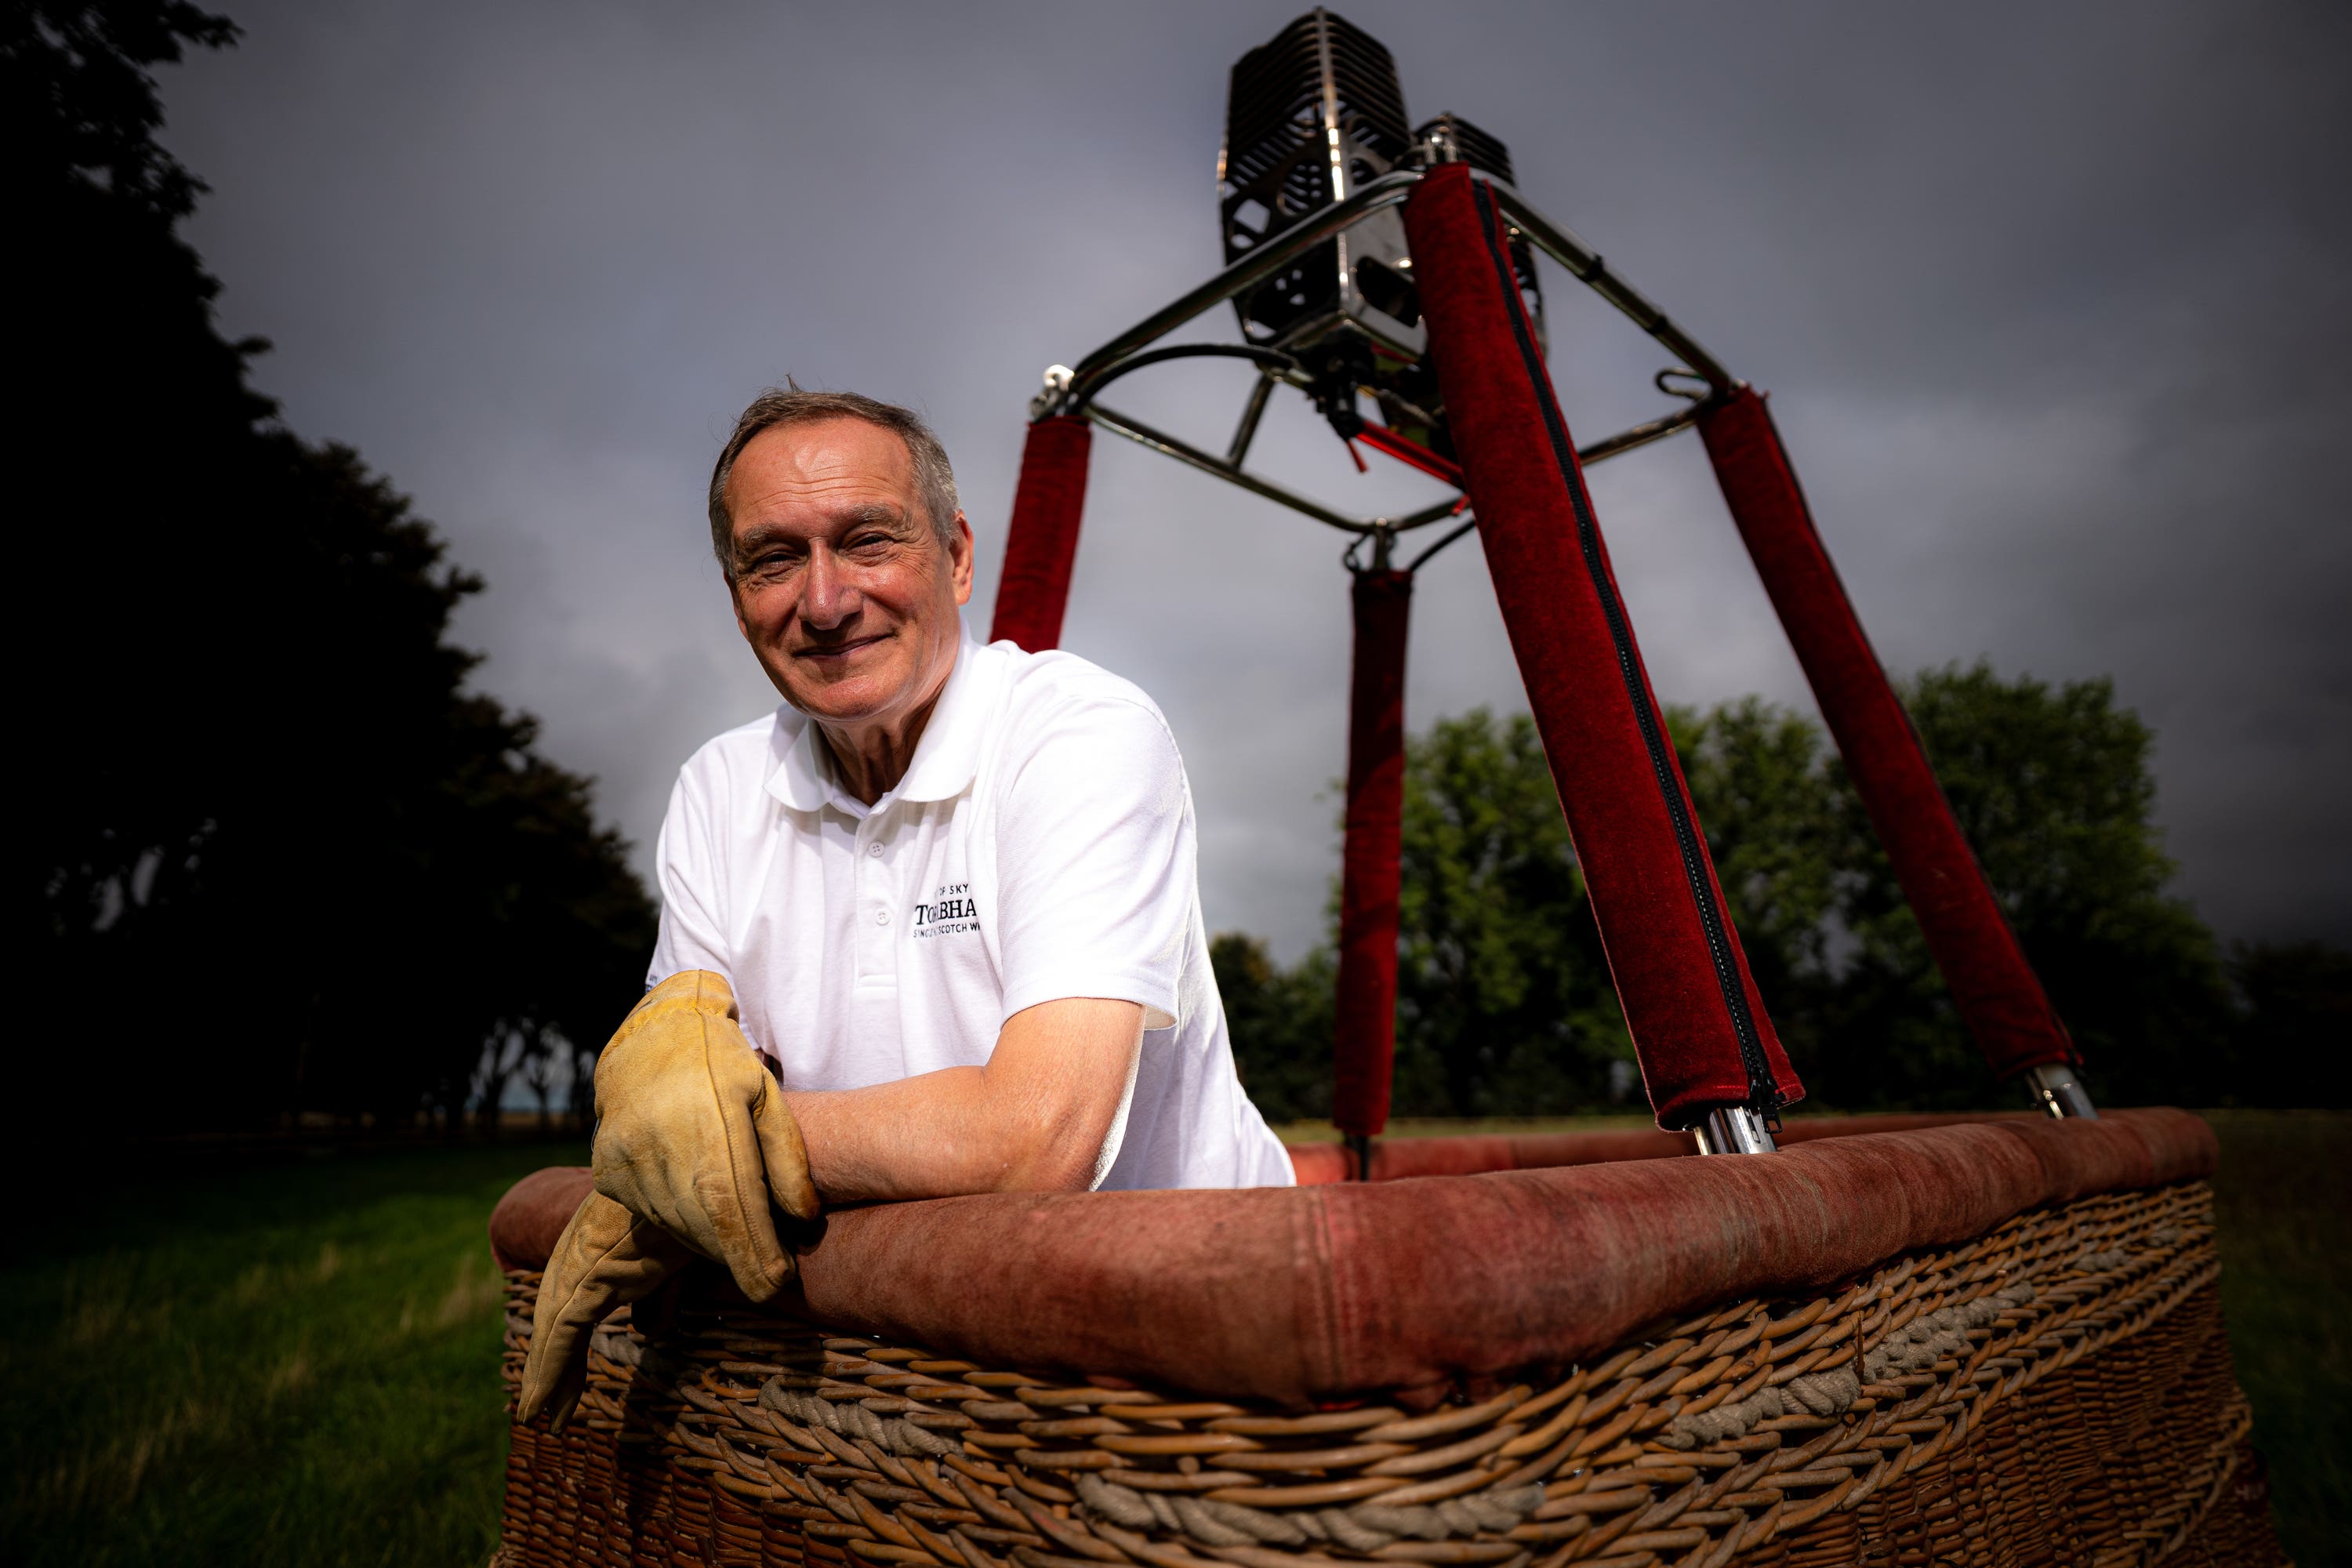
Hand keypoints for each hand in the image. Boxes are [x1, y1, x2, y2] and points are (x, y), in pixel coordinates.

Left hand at [516, 1190, 694, 1428]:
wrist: (703, 1175)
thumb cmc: (697, 1207)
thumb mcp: (679, 1259)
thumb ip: (659, 1294)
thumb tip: (648, 1331)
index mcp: (597, 1248)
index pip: (572, 1306)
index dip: (566, 1350)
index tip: (563, 1388)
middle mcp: (579, 1255)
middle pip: (555, 1321)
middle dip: (551, 1367)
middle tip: (542, 1411)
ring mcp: (581, 1266)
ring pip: (553, 1333)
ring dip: (545, 1379)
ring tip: (539, 1418)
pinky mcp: (591, 1278)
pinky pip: (563, 1335)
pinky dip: (551, 1373)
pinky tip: (541, 1409)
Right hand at [591, 969, 820, 1300]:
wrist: (651, 1039)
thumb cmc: (723, 1067)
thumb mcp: (768, 1097)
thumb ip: (788, 1158)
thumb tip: (803, 1219)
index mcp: (709, 1120)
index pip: (731, 1204)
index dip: (753, 1252)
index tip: (776, 1284)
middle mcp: (661, 1143)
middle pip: (703, 1224)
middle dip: (739, 1256)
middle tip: (767, 1274)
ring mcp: (627, 1159)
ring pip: (675, 1225)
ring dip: (710, 1242)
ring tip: (739, 1241)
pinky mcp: (606, 1172)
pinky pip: (649, 1215)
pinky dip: (679, 1224)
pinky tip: (698, 1213)